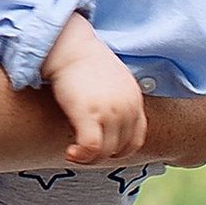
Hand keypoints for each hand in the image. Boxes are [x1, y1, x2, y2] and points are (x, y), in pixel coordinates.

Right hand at [42, 16, 147, 165]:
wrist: (69, 45)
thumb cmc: (83, 60)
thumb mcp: (111, 80)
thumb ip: (116, 99)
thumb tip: (105, 118)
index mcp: (134, 99)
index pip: (136, 138)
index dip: (118, 150)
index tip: (101, 149)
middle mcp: (127, 107)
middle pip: (120, 148)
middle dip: (100, 155)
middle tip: (82, 151)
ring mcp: (111, 111)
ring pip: (105, 152)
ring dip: (88, 158)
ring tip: (74, 153)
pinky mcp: (90, 114)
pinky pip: (91, 148)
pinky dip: (81, 156)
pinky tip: (70, 152)